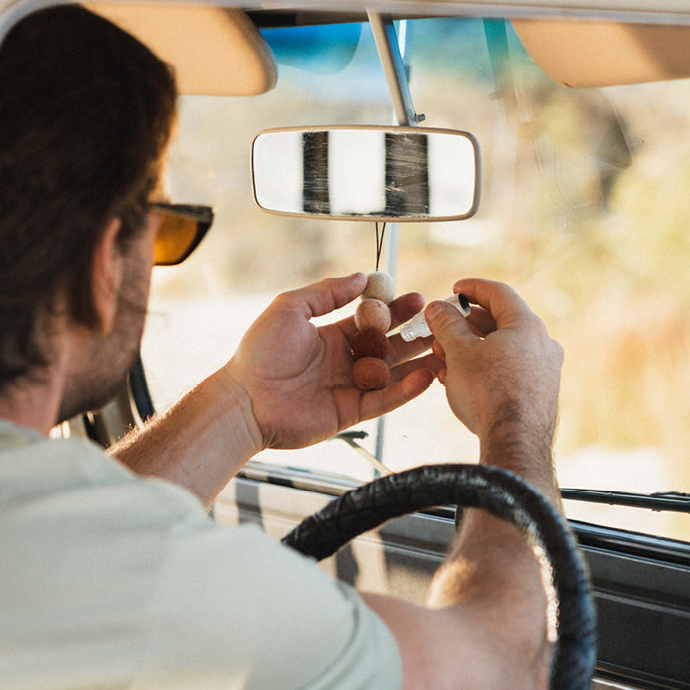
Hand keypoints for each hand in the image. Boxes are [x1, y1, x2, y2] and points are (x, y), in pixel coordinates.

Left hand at [222, 273, 438, 449]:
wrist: (245, 399)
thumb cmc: (259, 353)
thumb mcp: (291, 307)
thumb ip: (327, 292)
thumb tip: (360, 277)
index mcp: (329, 336)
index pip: (370, 321)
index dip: (394, 310)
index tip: (416, 298)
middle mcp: (342, 361)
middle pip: (387, 346)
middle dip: (413, 334)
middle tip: (438, 322)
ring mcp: (348, 387)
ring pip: (392, 374)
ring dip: (418, 362)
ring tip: (443, 349)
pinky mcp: (350, 412)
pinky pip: (384, 399)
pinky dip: (406, 389)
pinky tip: (426, 376)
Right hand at [425, 279, 562, 492]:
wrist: (515, 442)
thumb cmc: (488, 392)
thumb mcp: (459, 352)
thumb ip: (447, 324)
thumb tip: (437, 308)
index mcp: (526, 325)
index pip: (499, 293)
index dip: (472, 287)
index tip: (454, 288)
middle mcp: (542, 344)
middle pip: (500, 321)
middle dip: (466, 324)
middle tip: (442, 329)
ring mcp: (544, 370)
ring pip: (503, 348)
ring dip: (472, 349)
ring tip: (445, 359)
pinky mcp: (540, 393)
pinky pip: (510, 370)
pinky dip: (486, 367)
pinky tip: (462, 381)